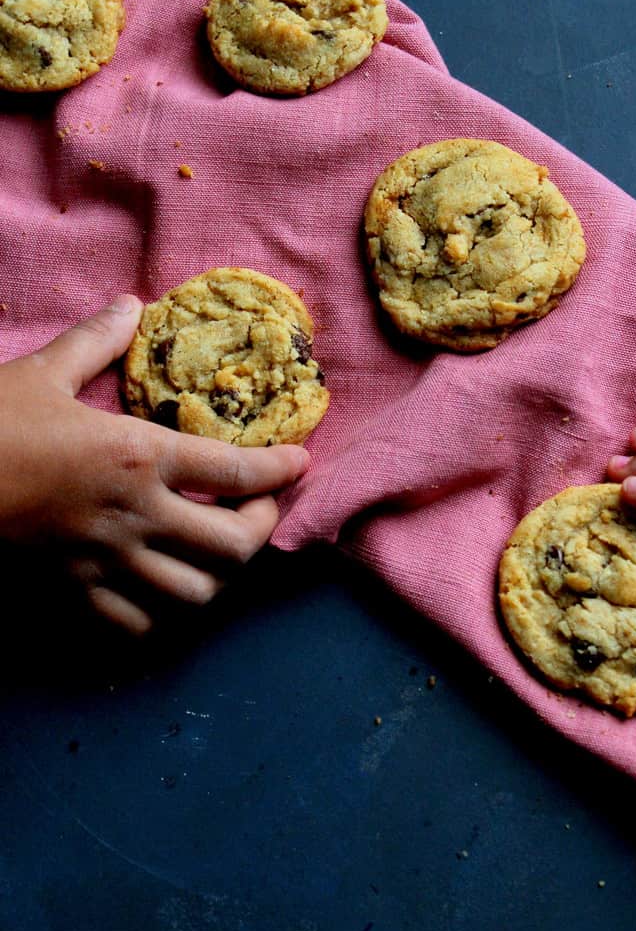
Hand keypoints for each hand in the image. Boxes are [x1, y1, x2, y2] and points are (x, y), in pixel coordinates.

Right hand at [0, 295, 308, 633]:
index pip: (238, 468)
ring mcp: (106, 563)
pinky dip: (161, 616)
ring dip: (220, 575)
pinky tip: (162, 593)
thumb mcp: (41, 372)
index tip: (298, 462)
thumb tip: (133, 303)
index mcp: (138, 454)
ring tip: (218, 551)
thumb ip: (96, 341)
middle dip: (263, 527)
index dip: (282, 467)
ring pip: (197, 594)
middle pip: (236, 544)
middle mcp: (135, 515)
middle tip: (260, 508)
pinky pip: (137, 626)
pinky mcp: (72, 597)